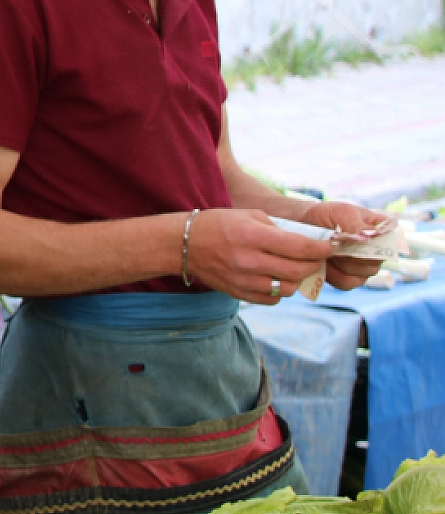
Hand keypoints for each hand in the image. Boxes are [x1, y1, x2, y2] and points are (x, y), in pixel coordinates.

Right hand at [185, 208, 335, 303]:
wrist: (184, 244)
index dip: (320, 248)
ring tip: (294, 268)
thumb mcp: (248, 215)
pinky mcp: (238, 292)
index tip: (329, 247)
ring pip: (286, 287)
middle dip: (313, 264)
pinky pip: (272, 298)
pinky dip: (279, 290)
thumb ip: (277, 229)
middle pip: (297, 270)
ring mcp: (243, 279)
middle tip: (316, 258)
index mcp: (252, 235)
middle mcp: (248, 259)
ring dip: (296, 278)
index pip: (298, 246)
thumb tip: (305, 242)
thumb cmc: (219, 224)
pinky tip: (275, 278)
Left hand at [300, 201, 388, 290]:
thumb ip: (356, 223)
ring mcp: (366, 266)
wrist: (303, 226)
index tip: (350, 238)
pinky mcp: (352, 278)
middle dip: (351, 254)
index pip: (389, 242)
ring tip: (328, 251)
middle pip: (375, 261)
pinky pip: (348, 283)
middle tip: (333, 243)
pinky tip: (326, 263)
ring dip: (342, 264)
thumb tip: (368, 238)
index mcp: (381, 230)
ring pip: (363, 274)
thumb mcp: (341, 212)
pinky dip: (334, 274)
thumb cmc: (325, 215)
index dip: (371, 244)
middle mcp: (378, 250)